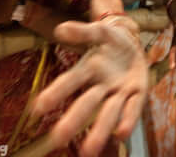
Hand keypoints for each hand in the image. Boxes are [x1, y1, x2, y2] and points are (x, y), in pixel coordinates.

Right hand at [27, 18, 147, 156]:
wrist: (133, 44)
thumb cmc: (110, 40)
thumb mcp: (98, 31)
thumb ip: (81, 32)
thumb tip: (59, 30)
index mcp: (88, 69)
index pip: (70, 81)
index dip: (55, 93)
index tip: (37, 108)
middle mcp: (101, 85)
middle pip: (86, 103)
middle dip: (73, 120)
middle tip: (58, 137)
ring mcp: (119, 92)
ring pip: (108, 112)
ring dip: (100, 131)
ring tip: (89, 151)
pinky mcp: (138, 93)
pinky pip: (133, 108)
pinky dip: (127, 119)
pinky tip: (121, 134)